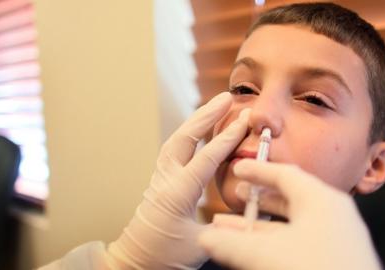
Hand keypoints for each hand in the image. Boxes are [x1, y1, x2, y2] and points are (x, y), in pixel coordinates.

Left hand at [106, 92, 250, 268]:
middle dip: (206, 115)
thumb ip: (226, 225)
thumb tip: (250, 209)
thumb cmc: (164, 256)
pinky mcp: (161, 180)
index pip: (205, 158)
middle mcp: (165, 180)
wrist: (134, 261)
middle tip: (226, 97)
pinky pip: (175, 149)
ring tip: (215, 105)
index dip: (227, 138)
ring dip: (196, 120)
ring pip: (177, 139)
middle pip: (184, 138)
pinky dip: (190, 133)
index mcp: (177, 194)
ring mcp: (160, 178)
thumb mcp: (200, 245)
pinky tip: (201, 129)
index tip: (244, 119)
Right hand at [198, 159, 381, 269]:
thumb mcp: (268, 256)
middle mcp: (330, 214)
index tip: (238, 169)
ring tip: (229, 230)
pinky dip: (272, 243)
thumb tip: (205, 238)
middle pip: (287, 198)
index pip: (284, 174)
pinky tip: (250, 252)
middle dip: (255, 201)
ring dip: (258, 227)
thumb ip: (232, 245)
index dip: (257, 171)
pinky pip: (296, 242)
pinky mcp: (333, 258)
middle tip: (235, 198)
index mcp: (321, 200)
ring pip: (289, 225)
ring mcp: (334, 237)